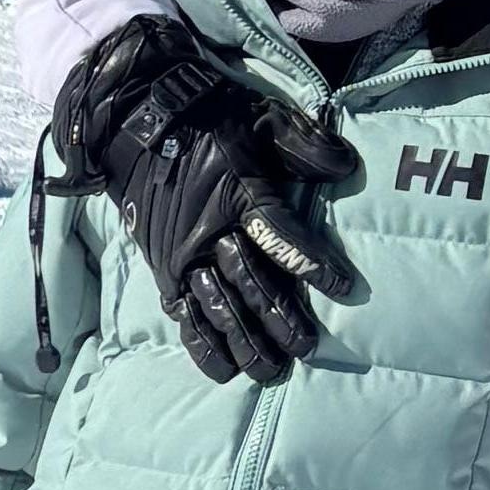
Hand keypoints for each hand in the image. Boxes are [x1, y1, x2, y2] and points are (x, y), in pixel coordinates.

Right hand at [49, 16, 364, 386]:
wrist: (142, 124)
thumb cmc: (212, 120)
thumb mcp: (265, 119)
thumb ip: (306, 145)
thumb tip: (348, 166)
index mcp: (238, 193)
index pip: (282, 236)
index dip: (314, 264)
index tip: (346, 289)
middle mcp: (209, 231)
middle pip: (251, 282)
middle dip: (281, 318)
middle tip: (308, 347)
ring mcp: (183, 255)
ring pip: (219, 307)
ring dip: (247, 341)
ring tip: (274, 369)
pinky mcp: (165, 269)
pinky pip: (183, 315)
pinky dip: (202, 345)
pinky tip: (224, 370)